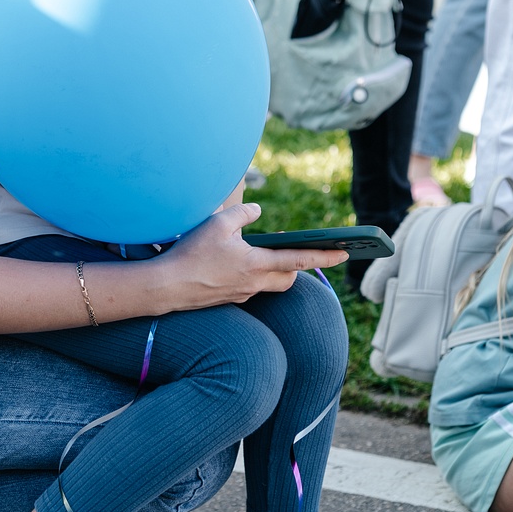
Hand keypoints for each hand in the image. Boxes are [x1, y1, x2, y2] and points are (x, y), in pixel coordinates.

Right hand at [161, 203, 346, 308]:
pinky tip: (235, 264)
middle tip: (300, 251)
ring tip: (265, 254)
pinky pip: (250, 287)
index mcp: (256, 264)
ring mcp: (241, 294)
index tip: (346, 252)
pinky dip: (253, 275)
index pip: (300, 260)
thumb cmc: (191, 254)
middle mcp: (254, 283)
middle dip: (298, 266)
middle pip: (289, 278)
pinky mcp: (228, 299)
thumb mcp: (217, 223)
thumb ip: (242, 214)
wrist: (166, 287)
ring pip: (270, 284)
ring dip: (275, 271)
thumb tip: (258, 212)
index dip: (326, 256)